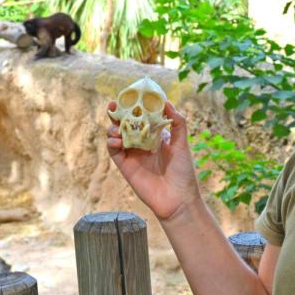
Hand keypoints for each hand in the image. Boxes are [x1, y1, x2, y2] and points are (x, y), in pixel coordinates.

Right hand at [106, 100, 200, 220]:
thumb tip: (167, 102)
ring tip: (118, 127)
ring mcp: (132, 154)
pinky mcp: (125, 166)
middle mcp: (141, 143)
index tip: (129, 95)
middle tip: (114, 104)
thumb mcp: (182, 144)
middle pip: (124, 124)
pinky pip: (113, 151)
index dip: (133, 106)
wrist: (178, 199)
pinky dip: (111, 143)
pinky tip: (117, 140)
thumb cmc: (183, 172)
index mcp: (154, 136)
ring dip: (113, 128)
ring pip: (115, 135)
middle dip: (117, 113)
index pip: (140, 117)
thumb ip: (177, 123)